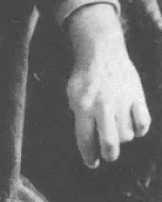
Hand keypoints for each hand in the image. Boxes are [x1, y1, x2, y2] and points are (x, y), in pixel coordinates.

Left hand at [66, 4, 150, 167]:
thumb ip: (78, 114)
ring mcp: (121, 102)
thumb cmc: (85, 76)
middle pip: (109, 143)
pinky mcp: (137, 97)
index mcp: (83, 106)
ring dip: (122, 138)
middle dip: (108, 154)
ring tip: (117, 131)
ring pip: (127, 135)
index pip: (85, 139)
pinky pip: (143, 123)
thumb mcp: (72, 94)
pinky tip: (133, 126)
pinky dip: (139, 129)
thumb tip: (87, 137)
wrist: (102, 52)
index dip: (88, 155)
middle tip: (108, 156)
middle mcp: (102, 106)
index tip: (92, 163)